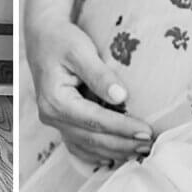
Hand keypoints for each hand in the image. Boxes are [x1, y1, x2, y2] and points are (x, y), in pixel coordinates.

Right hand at [26, 13, 152, 167]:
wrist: (43, 36)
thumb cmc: (61, 39)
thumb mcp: (80, 50)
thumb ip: (99, 74)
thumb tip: (121, 97)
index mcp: (55, 100)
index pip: (95, 120)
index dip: (122, 128)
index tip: (145, 130)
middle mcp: (52, 116)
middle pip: (92, 139)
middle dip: (123, 144)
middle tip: (148, 144)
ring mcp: (55, 122)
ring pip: (87, 146)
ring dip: (114, 151)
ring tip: (139, 150)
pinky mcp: (61, 122)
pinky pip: (80, 145)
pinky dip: (99, 153)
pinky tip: (115, 155)